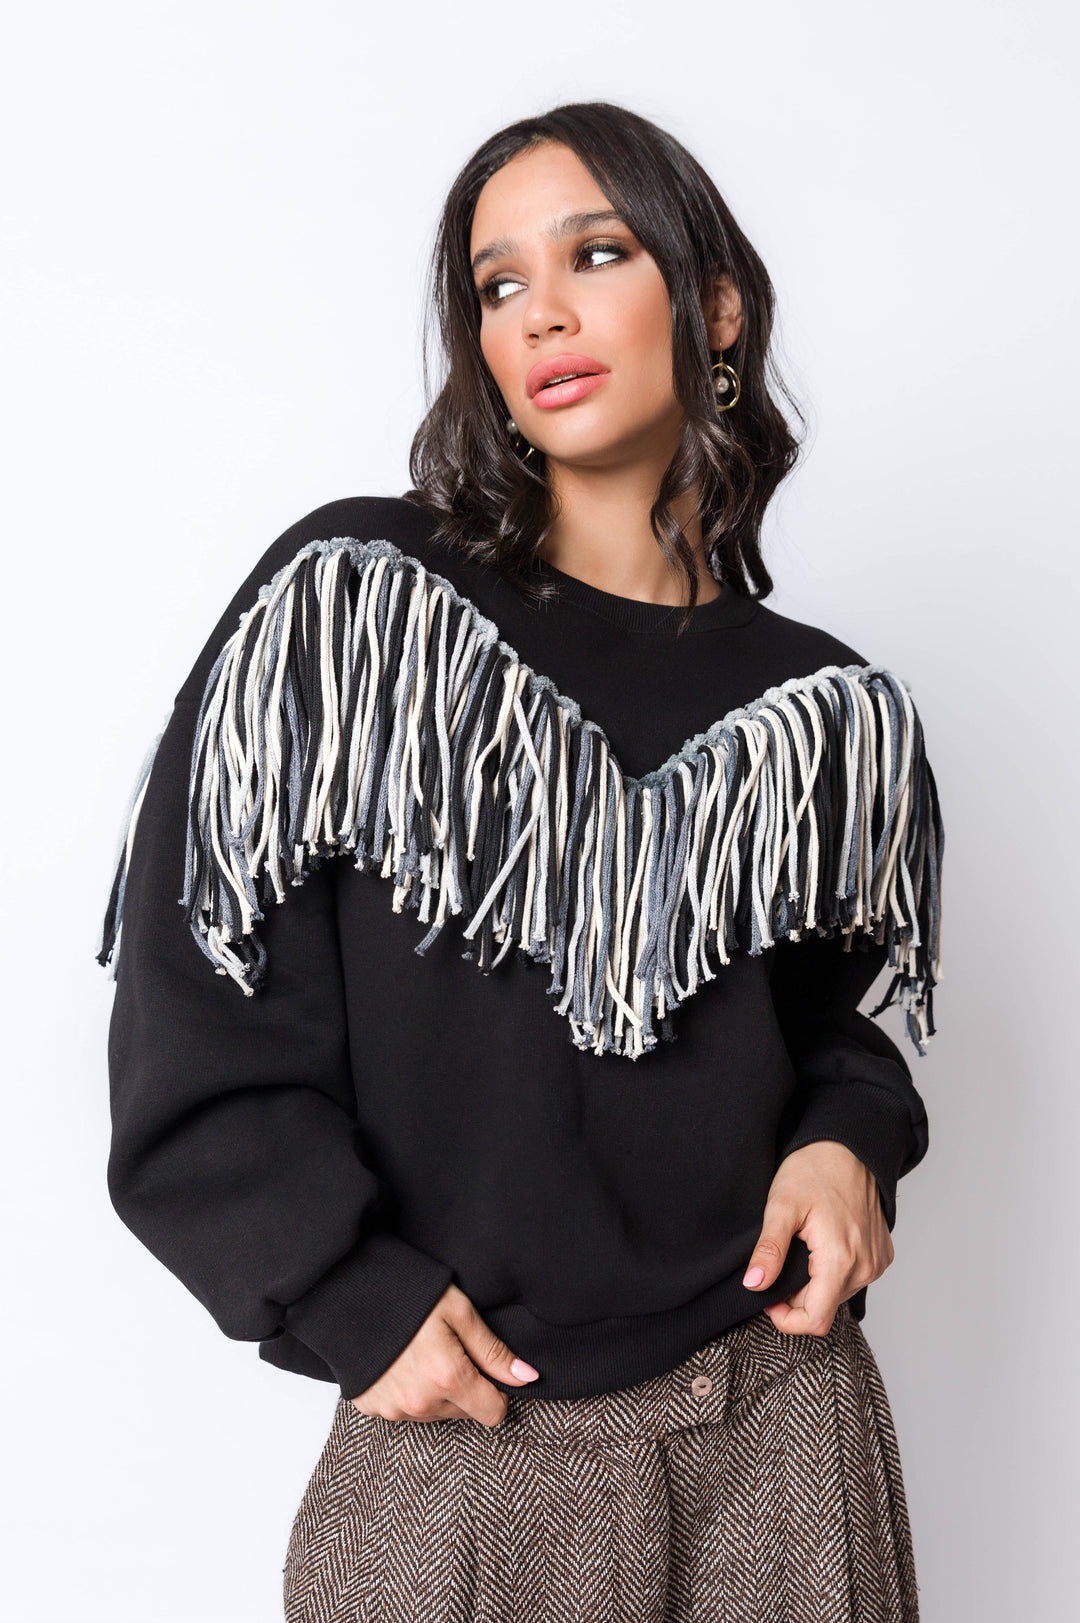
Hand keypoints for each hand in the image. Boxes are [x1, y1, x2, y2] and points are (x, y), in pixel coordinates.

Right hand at [350, 1281, 538, 1425]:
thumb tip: (528, 1378)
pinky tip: (400, 1363)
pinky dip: (408, 1392)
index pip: (492, 1412)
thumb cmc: (410, 1294)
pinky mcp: (372, 1408)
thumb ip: (494, 1351)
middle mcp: (420, 1403)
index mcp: (447, 1378)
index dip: (497, 1390)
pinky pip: (404, 1410)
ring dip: (436, 1392)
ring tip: (421, 1353)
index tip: (486, 1368)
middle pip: (464, 1412)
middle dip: (465, 1387)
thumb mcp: (459, 1312)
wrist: (349, 1291)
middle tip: (449, 1349)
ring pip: (435, 1413)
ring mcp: (393, 1409)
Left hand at [741, 1141, 893, 1335]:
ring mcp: (877, 1262)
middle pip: (823, 1307)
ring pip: (836, 1295)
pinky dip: (831, 1272)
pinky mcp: (881, 1255)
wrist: (849, 1146)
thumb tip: (754, 1284)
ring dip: (813, 1282)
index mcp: (841, 1259)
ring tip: (800, 1247)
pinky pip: (852, 1279)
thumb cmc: (814, 1169)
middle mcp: (866, 1268)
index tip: (767, 1296)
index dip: (785, 1319)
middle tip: (777, 1262)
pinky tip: (820, 1244)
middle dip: (795, 1296)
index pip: (815, 1320)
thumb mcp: (781, 1205)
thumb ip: (769, 1249)